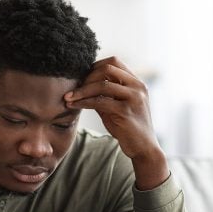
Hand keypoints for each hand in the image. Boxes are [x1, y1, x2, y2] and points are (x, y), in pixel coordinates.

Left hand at [63, 56, 167, 189]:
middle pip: (108, 68)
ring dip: (82, 90)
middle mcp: (138, 87)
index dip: (94, 67)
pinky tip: (73, 105)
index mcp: (137, 83)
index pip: (113, 62)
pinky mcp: (126, 111)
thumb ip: (103, 94)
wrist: (144, 149)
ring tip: (68, 97)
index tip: (80, 78)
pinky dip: (84, 102)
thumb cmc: (128, 129)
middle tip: (73, 87)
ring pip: (102, 84)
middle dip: (87, 77)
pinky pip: (100, 101)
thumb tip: (81, 84)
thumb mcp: (116, 107)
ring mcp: (134, 98)